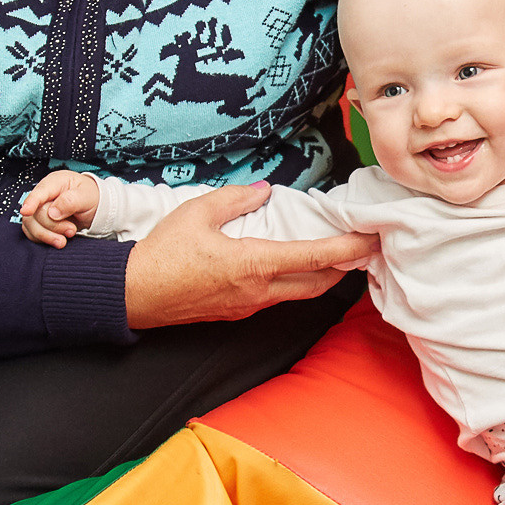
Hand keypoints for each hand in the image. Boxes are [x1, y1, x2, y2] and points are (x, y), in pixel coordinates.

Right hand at [19, 170, 98, 247]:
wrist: (96, 209)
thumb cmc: (91, 198)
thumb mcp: (87, 196)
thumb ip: (70, 201)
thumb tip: (52, 212)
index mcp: (56, 182)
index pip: (40, 192)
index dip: (31, 202)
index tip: (26, 212)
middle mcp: (44, 195)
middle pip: (36, 212)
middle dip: (53, 226)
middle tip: (71, 230)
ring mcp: (39, 209)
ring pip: (31, 224)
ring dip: (47, 235)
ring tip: (63, 241)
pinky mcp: (39, 222)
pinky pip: (32, 233)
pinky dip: (43, 239)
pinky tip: (57, 240)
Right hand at [124, 183, 378, 327]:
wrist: (133, 295)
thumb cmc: (162, 253)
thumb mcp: (197, 212)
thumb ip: (237, 199)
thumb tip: (265, 190)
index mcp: (254, 265)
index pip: (315, 257)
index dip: (348, 248)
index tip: (371, 238)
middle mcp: (259, 291)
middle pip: (319, 283)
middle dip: (346, 266)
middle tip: (364, 247)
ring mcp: (250, 306)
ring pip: (300, 293)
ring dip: (323, 276)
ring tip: (338, 256)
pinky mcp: (238, 313)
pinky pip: (278, 298)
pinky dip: (297, 282)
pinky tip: (295, 267)